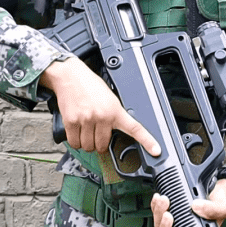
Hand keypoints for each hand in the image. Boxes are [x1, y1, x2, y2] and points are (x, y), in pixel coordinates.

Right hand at [40, 56, 160, 156]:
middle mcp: (102, 116)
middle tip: (96, 131)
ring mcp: (86, 120)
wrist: (70, 76)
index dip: (147, 141)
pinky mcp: (71, 122)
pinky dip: (75, 141)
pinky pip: (74, 143)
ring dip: (87, 142)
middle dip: (99, 142)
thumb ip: (114, 115)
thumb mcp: (110, 98)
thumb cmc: (90, 85)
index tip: (156, 150)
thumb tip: (115, 132)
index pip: (135, 128)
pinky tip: (77, 130)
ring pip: (88, 146)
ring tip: (86, 128)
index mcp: (115, 110)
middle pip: (102, 146)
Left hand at [151, 178, 225, 226]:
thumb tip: (196, 207)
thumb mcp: (223, 208)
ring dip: (158, 214)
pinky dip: (155, 206)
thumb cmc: (220, 204)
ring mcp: (174, 226)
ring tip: (165, 200)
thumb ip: (213, 210)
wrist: (217, 191)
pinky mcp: (169, 212)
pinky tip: (158, 198)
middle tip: (169, 215)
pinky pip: (157, 213)